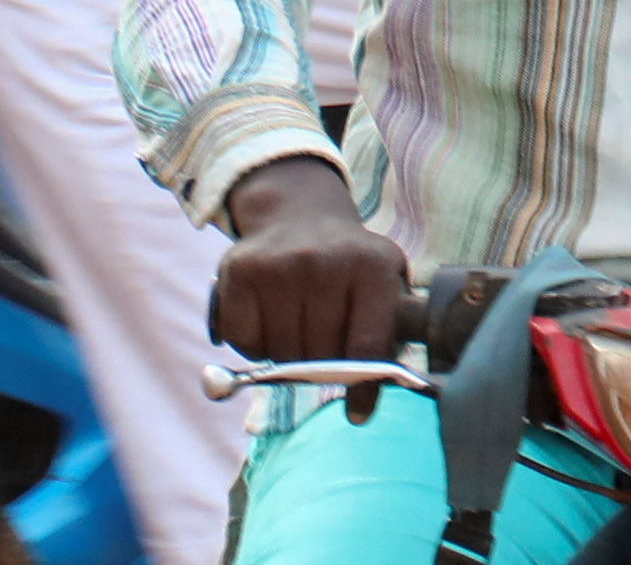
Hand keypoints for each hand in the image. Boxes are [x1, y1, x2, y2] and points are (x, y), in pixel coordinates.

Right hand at [216, 160, 410, 391]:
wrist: (298, 216)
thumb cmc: (347, 268)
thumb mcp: (383, 283)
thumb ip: (389, 331)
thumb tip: (387, 384)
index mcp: (374, 266)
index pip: (368, 346)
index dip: (362, 388)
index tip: (357, 414)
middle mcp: (327, 260)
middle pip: (320, 357)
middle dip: (321, 369)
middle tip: (322, 353)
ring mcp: (281, 264)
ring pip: (282, 355)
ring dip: (288, 358)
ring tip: (298, 328)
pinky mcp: (241, 269)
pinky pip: (245, 341)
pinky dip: (255, 346)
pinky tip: (268, 319)